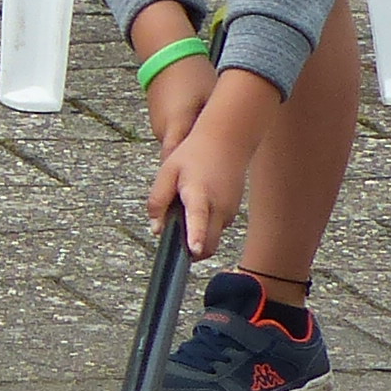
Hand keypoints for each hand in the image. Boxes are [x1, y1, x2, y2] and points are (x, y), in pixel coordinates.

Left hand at [145, 67, 279, 254]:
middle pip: (207, 246)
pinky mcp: (234, 211)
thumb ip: (159, 200)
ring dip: (198, 237)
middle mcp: (219, 207)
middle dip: (191, 252)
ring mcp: (230, 211)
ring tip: (185, 208)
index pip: (198, 220)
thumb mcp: (168, 171)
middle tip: (174, 238)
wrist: (228, 138)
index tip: (193, 251)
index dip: (195, 238)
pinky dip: (206, 226)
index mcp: (199, 195)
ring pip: (212, 238)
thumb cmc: (194, 153)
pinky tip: (197, 203)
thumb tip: (156, 229)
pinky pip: (217, 227)